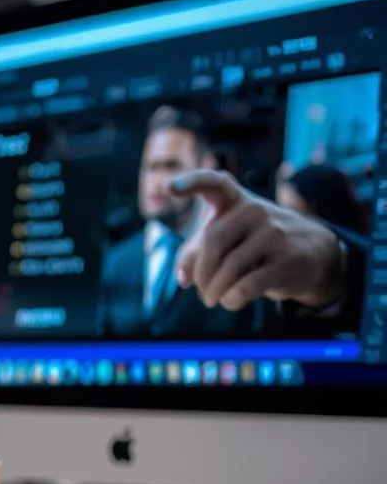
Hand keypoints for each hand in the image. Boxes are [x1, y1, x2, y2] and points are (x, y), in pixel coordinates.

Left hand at [172, 169, 343, 309]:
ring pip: (228, 269)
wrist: (315, 252)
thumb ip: (197, 252)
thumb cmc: (257, 244)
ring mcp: (275, 234)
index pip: (216, 183)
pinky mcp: (287, 262)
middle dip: (200, 272)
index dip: (191, 183)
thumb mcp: (228, 239)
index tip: (169, 187)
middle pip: (212, 242)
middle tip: (200, 289)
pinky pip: (245, 287)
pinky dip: (230, 300)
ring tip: (213, 298)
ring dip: (213, 291)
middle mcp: (256, 211)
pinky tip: (230, 301)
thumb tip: (183, 279)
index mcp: (237, 200)